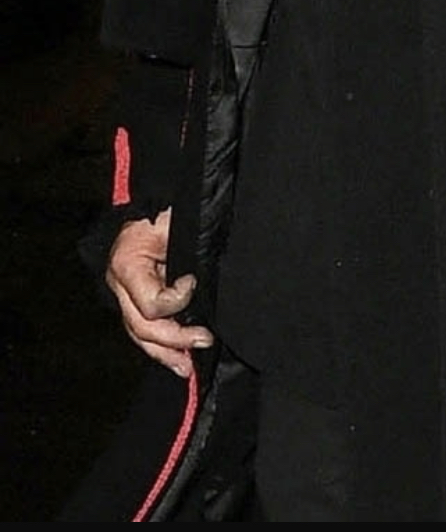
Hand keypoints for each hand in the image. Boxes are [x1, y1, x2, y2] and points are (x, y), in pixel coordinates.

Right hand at [105, 207, 213, 378]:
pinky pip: (143, 330)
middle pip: (143, 326)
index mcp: (126, 264)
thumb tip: (204, 280)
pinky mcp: (133, 301)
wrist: (151, 200)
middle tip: (204, 340)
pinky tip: (177, 360)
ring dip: (166, 353)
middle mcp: (120, 286)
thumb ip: (186, 250)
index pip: (150, 302)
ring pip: (140, 335)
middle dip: (175, 339)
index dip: (176, 299)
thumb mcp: (174, 221)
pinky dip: (160, 347)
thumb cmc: (164, 207)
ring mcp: (123, 296)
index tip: (193, 283)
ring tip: (187, 367)